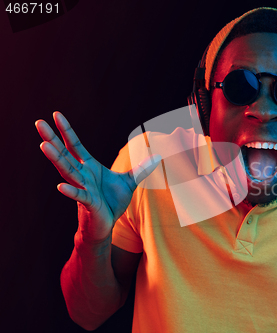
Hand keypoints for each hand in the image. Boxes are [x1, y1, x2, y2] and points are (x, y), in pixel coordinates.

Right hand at [36, 112, 160, 242]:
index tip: (56, 114)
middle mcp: (82, 175)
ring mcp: (83, 188)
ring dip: (56, 159)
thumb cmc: (111, 203)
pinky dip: (71, 192)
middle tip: (38, 123)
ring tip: (44, 145)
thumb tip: (158, 156)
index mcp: (89, 167)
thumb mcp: (128, 182)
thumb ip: (141, 169)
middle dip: (52, 138)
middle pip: (64, 154)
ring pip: (67, 171)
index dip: (67, 130)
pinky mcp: (88, 203)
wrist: (106, 226)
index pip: (76, 145)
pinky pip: (79, 196)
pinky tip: (61, 187)